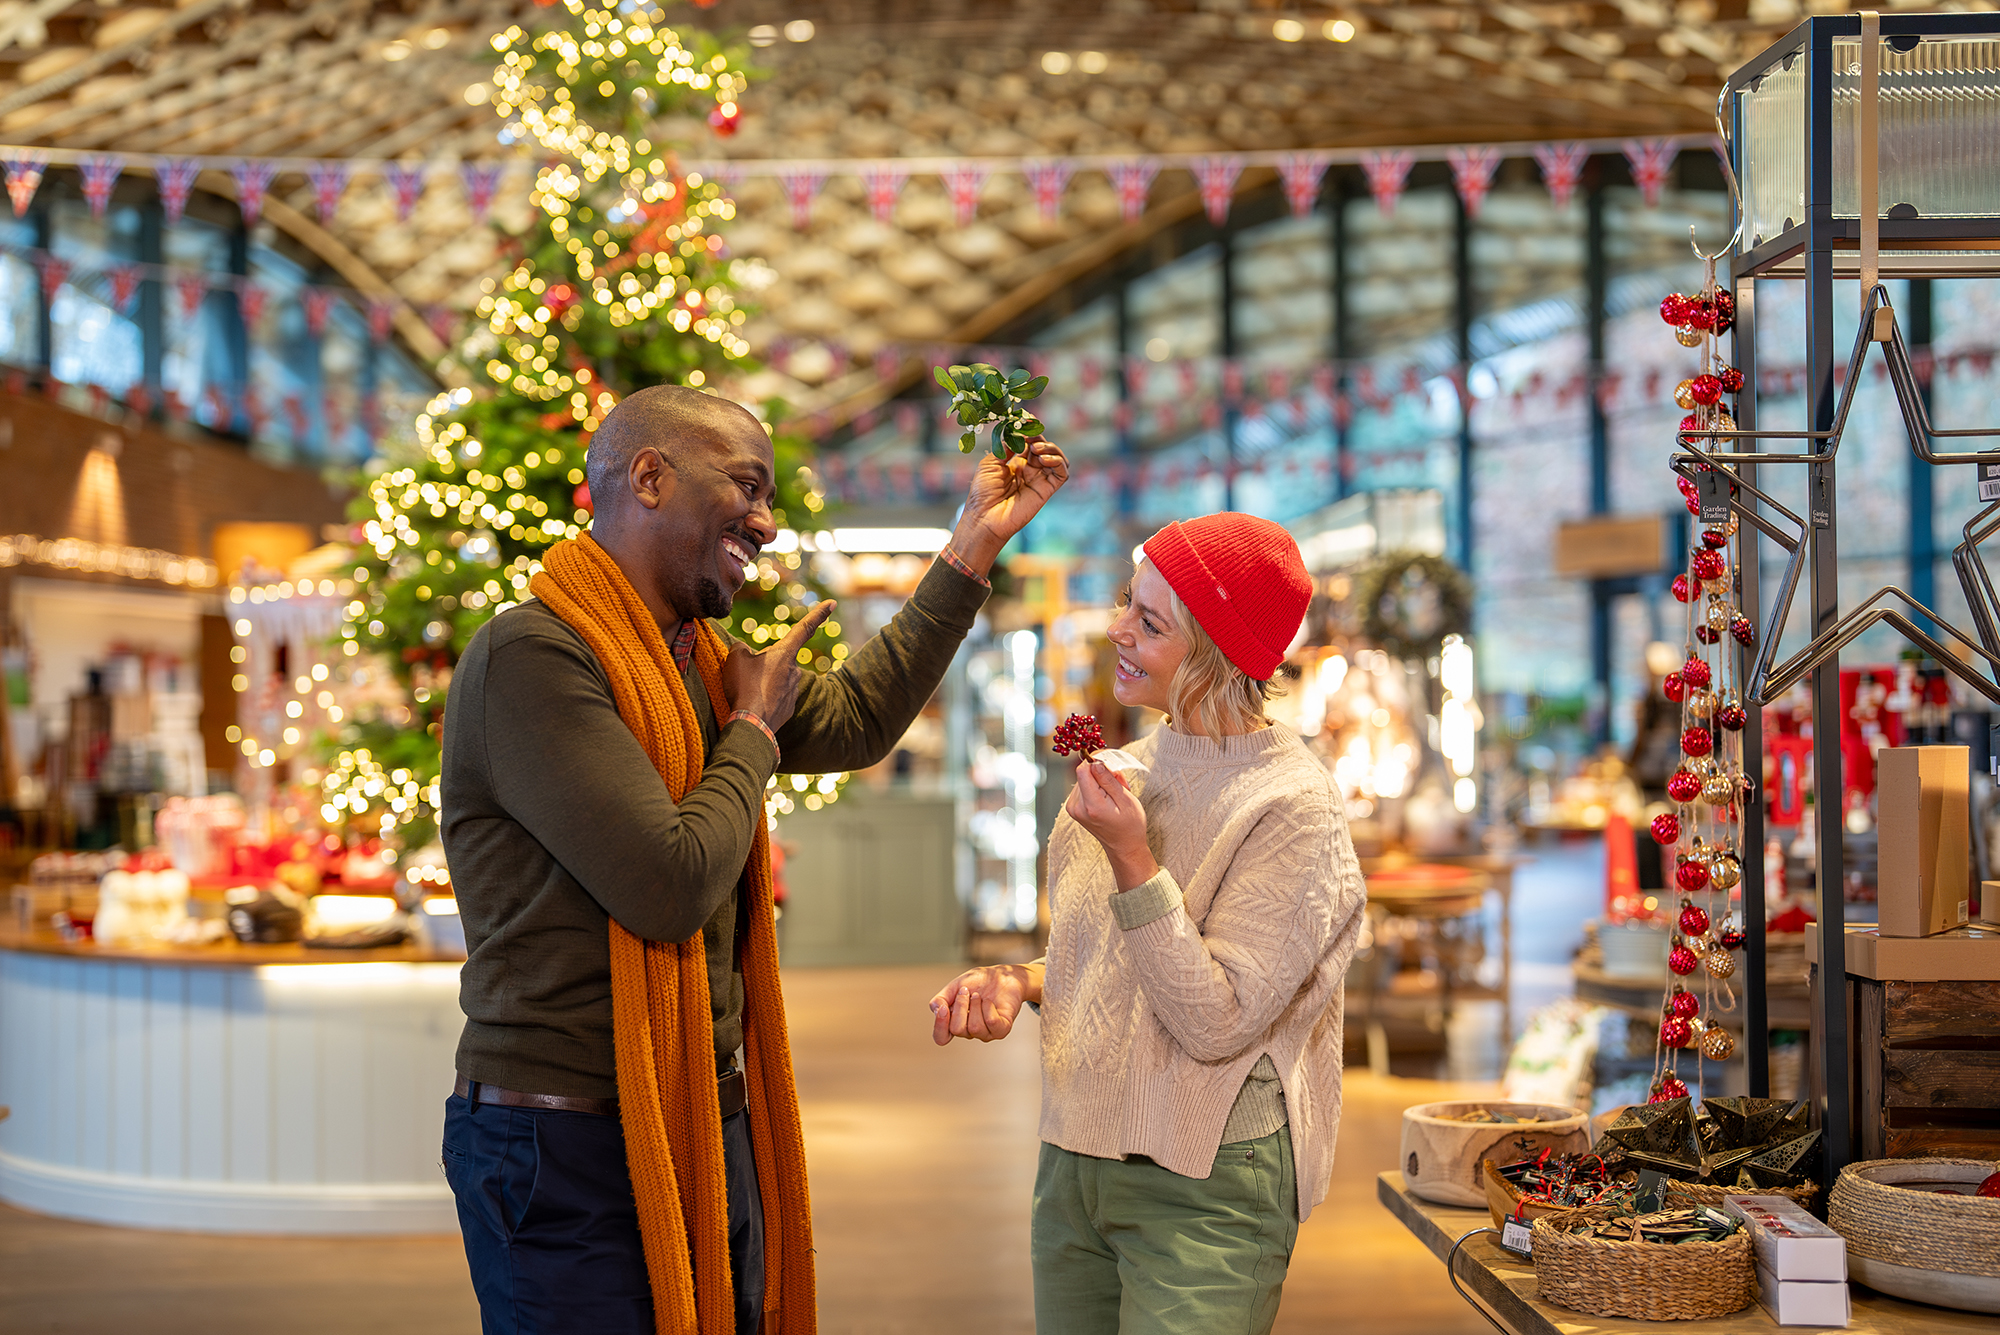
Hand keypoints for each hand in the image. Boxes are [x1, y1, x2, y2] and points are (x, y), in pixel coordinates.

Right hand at [719, 600, 835, 730]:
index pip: (804, 628)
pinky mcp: (788, 709)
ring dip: (762, 681)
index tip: (833, 604)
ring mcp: (793, 690)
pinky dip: (763, 698)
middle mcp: (795, 670)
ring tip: (747, 691)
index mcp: (785, 653)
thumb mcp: (735, 658)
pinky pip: (774, 697)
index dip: (818, 614)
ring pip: (775, 678)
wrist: (751, 724)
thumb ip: (741, 648)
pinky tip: (752, 704)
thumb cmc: (744, 687)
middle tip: (745, 676)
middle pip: (778, 659)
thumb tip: (744, 651)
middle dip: (763, 664)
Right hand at [929, 964, 1037, 1045]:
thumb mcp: (955, 986)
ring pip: (975, 1027)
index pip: (941, 1038)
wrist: (1002, 975)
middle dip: (961, 1006)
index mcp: (955, 1023)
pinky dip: (989, 1007)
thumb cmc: (979, 982)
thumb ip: (941, 999)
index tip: (944, 1008)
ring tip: (980, 996)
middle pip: (957, 1030)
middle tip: (967, 991)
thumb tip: (936, 1010)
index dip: (940, 1025)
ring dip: (976, 1004)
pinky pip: (992, 1022)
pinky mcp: (1002, 1029)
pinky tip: (990, 1001)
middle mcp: (969, 1032)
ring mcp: (986, 1033)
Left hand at [947, 438, 1069, 570]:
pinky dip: (1058, 462)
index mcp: (1016, 464)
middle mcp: (1030, 471)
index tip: (1027, 421)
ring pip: (1057, 459)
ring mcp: (1039, 481)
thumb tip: (1019, 436)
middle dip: (1039, 438)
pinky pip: (1062, 474)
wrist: (984, 517)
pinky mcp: (1046, 491)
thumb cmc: (983, 493)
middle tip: (1030, 436)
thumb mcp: (991, 463)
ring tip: (1036, 449)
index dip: (1030, 432)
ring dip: (1051, 448)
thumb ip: (1006, 448)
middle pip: (1045, 448)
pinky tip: (1044, 459)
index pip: (1030, 443)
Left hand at [1064, 760, 1158, 890]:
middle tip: (1120, 783)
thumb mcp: (1126, 799)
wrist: (1124, 847)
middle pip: (1084, 774)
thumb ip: (1108, 780)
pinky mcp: (1073, 808)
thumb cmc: (1130, 825)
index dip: (1096, 761)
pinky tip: (1107, 797)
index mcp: (1091, 805)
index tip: (1110, 762)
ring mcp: (1073, 808)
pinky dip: (1095, 787)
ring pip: (1084, 779)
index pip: (1083, 770)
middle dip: (1102, 772)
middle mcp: (1077, 807)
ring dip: (1100, 780)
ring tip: (1115, 793)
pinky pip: (1083, 787)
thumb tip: (1095, 762)